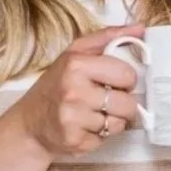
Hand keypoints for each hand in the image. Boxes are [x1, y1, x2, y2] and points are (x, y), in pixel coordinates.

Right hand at [15, 25, 143, 159]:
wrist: (29, 124)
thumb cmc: (56, 85)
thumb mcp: (75, 54)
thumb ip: (107, 37)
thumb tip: (140, 28)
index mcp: (76, 65)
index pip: (126, 75)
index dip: (126, 80)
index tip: (115, 82)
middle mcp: (74, 91)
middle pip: (128, 103)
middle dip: (122, 104)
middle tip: (106, 101)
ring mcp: (73, 119)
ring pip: (119, 124)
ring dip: (111, 121)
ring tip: (94, 114)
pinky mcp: (75, 141)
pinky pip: (106, 140)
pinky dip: (99, 136)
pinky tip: (85, 128)